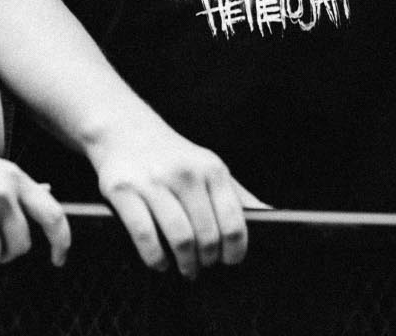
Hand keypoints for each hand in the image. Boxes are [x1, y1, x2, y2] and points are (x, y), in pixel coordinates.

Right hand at [90, 116, 258, 278]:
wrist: (123, 128)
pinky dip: (155, 258)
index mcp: (212, 169)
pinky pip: (145, 236)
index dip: (235, 251)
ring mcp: (153, 181)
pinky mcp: (123, 190)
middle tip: (204, 267)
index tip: (229, 261)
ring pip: (180, 238)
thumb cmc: (173, 157)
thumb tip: (272, 217)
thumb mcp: (209, 167)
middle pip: (208, 236)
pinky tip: (160, 262)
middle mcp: (185, 173)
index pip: (233, 223)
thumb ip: (237, 195)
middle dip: (208, 260)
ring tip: (186, 269)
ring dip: (186, 264)